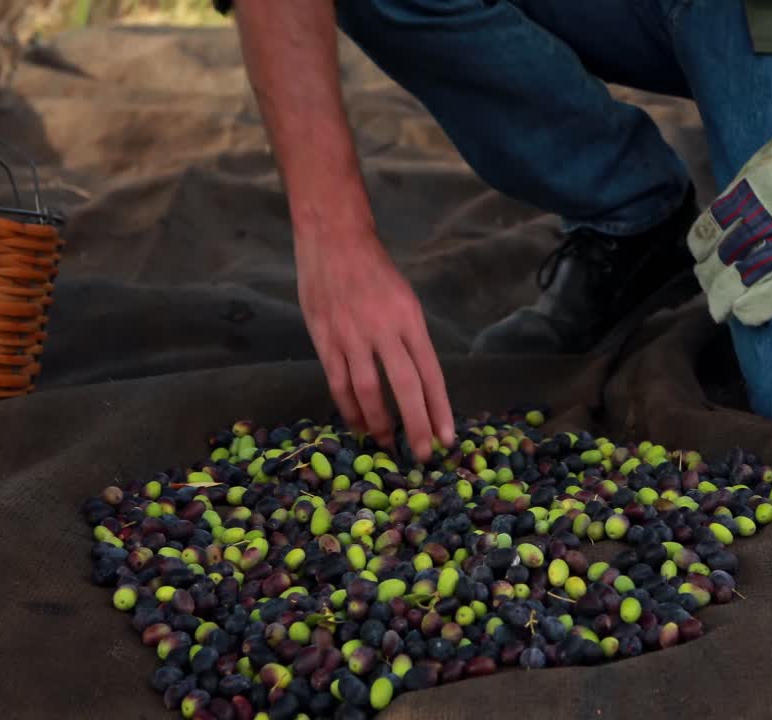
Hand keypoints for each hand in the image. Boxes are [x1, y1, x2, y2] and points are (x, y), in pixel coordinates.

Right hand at [296, 230, 454, 462]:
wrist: (334, 239)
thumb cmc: (374, 270)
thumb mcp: (405, 299)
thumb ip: (410, 338)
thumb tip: (417, 381)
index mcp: (409, 319)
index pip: (430, 372)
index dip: (439, 408)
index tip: (447, 437)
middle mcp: (383, 329)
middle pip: (405, 386)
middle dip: (416, 424)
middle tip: (422, 455)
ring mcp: (351, 335)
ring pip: (368, 390)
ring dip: (379, 422)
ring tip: (388, 444)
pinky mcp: (324, 338)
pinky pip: (338, 382)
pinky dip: (349, 407)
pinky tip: (358, 424)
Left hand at [688, 76, 771, 326]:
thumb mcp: (771, 153)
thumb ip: (748, 179)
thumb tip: (730, 200)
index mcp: (747, 193)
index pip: (708, 229)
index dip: (700, 248)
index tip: (699, 256)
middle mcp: (760, 220)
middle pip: (720, 259)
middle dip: (708, 278)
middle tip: (706, 287)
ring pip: (740, 280)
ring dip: (724, 298)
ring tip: (719, 308)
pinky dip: (754, 308)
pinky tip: (742, 315)